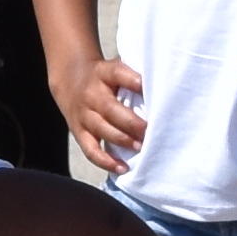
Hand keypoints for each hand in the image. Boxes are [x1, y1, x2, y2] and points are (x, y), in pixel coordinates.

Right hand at [57, 53, 149, 172]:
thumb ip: (133, 75)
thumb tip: (166, 86)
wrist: (70, 80)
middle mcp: (92, 94)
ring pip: (102, 129)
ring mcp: (83, 114)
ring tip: (141, 147)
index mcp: (104, 73)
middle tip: (149, 131)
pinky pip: (90, 150)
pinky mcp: (78, 132)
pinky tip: (122, 168)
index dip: (133, 81)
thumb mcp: (115, 67)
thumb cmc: (105, 77)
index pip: (118, 73)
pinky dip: (106, 161)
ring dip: (122, 140)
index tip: (150, 88)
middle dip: (131, 122)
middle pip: (110, 109)